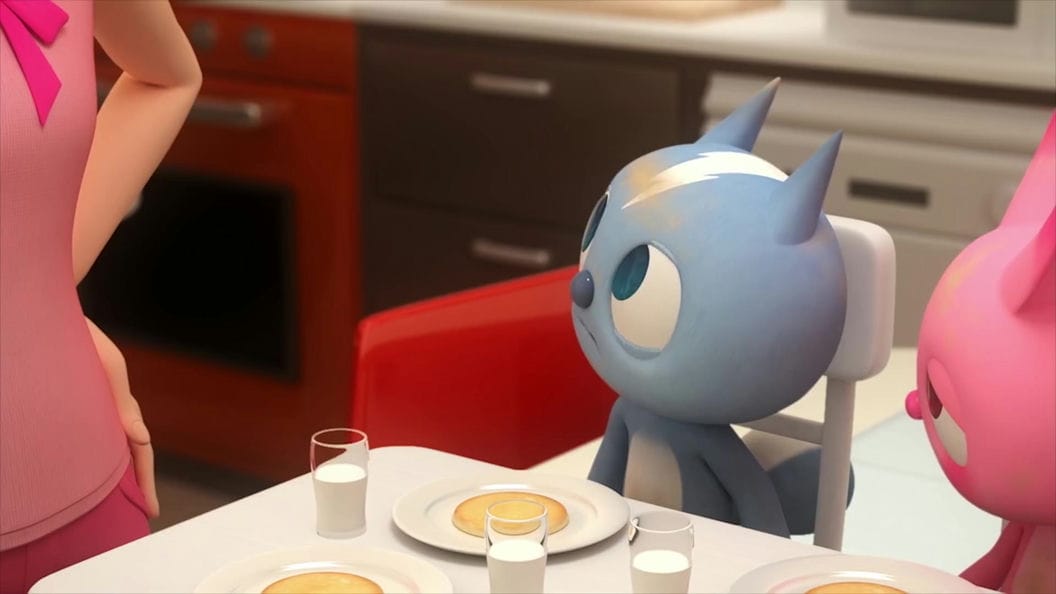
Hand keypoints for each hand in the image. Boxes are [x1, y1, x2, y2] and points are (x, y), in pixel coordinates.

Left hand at [86, 318, 159, 517]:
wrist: (57, 318)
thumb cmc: (81, 339)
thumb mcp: (108, 368)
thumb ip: (124, 405)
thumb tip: (143, 438)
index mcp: (124, 407)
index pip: (141, 452)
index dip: (146, 481)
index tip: (151, 508)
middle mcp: (115, 412)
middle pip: (133, 454)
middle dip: (140, 482)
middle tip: (146, 510)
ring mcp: (102, 410)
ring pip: (117, 448)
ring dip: (125, 471)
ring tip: (129, 495)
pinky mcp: (85, 407)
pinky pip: (101, 439)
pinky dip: (107, 457)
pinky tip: (102, 468)